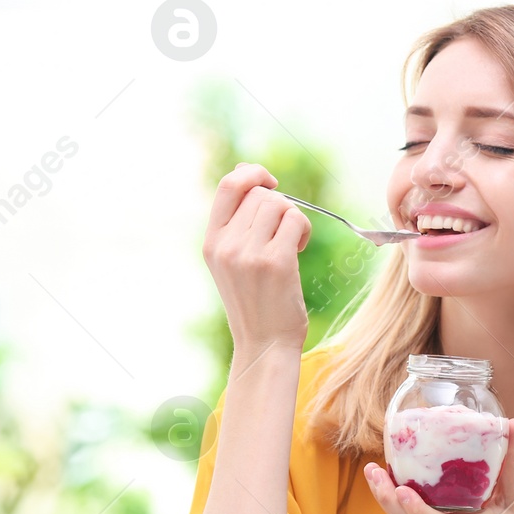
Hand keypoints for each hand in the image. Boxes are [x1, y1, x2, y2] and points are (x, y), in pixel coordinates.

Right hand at [203, 162, 311, 351]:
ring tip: (291, 242)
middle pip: (260, 195)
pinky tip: (297, 248)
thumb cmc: (254, 299)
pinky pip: (295, 219)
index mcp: (211, 242)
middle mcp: (226, 246)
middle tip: (283, 232)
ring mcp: (249, 254)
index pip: (228, 186)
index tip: (270, 182)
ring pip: (278, 204)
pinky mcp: (275, 262)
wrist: (264, 342)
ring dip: (293, 217)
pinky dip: (303, 229)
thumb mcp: (231, 260)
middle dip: (279, 206)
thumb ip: (236, 221)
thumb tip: (248, 171)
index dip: (252, 173)